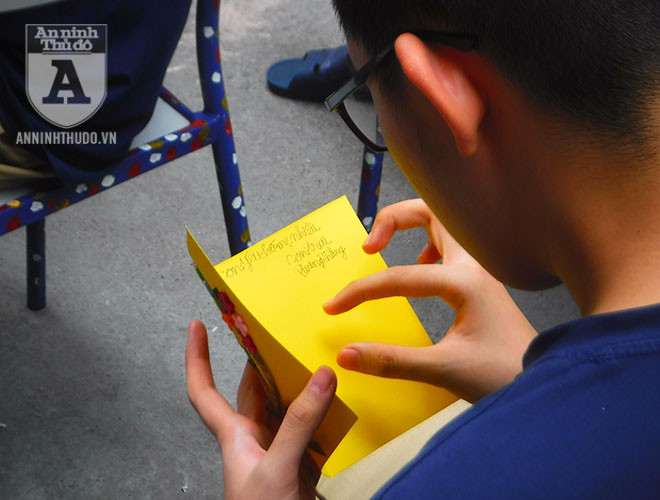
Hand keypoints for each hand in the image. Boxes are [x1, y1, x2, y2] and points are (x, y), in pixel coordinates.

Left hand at [186, 320, 335, 499]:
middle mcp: (255, 438)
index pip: (203, 390)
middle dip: (262, 360)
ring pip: (286, 405)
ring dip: (298, 384)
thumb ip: (298, 423)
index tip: (197, 326)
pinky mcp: (302, 465)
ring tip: (315, 356)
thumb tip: (320, 376)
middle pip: (254, 390)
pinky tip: (336, 401)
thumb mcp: (277, 468)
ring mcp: (279, 451)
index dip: (196, 358)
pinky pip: (311, 428)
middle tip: (278, 330)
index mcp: (235, 435)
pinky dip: (322, 412)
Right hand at [324, 199, 536, 401]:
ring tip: (389, 250)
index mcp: (463, 282)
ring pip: (444, 226)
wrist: (546, 384)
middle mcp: (473, 266)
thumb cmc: (504, 375)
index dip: (360, 290)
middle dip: (395, 217)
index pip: (399, 276)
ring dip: (413, 228)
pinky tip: (422, 270)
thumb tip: (346, 354)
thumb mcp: (444, 370)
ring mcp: (480, 270)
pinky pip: (450, 247)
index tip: (333, 307)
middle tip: (369, 244)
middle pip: (432, 213)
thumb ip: (391, 361)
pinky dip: (428, 247)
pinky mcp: (481, 282)